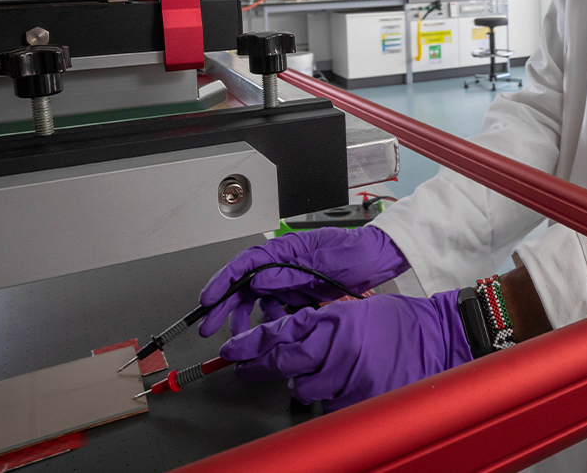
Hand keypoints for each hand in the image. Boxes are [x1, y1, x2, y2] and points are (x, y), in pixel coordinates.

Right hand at [198, 226, 408, 337]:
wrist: (377, 259)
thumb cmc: (355, 252)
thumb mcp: (323, 262)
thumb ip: (290, 273)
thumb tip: (258, 282)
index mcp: (285, 250)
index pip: (245, 263)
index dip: (223, 281)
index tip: (208, 300)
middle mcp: (282, 263)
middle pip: (244, 284)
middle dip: (225, 306)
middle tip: (209, 327)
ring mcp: (290, 278)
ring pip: (257, 300)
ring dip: (246, 318)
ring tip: (242, 338)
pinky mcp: (298, 292)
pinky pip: (276, 308)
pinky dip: (271, 321)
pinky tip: (274, 331)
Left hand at [221, 290, 471, 409]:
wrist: (439, 340)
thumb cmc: (402, 323)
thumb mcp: (355, 310)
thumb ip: (322, 322)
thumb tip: (288, 335)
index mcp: (334, 321)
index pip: (279, 333)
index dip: (251, 343)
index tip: (232, 350)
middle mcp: (336, 350)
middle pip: (283, 364)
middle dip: (259, 367)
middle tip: (246, 368)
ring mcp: (347, 378)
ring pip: (304, 389)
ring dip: (306, 383)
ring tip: (324, 371)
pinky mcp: (358, 401)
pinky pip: (329, 405)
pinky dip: (331, 397)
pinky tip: (347, 384)